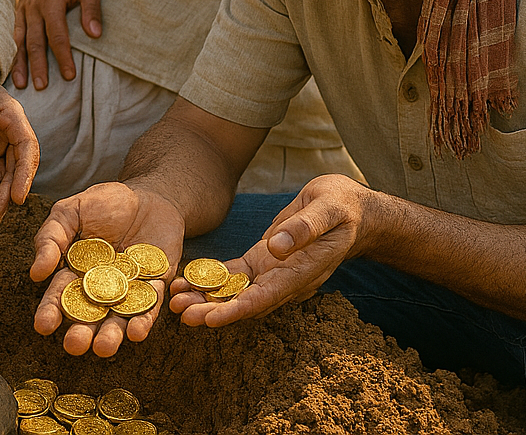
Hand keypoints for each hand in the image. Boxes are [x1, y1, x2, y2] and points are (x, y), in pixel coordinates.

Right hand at [11, 0, 101, 89]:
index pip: (57, 33)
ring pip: (21, 40)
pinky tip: (14, 69)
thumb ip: (92, 8)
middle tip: (42, 86)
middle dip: (38, 65)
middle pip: (35, 41)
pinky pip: (14, 35)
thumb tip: (95, 34)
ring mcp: (23, 9)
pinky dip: (13, 53)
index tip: (69, 75)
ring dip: (21, 63)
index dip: (63, 55)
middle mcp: (33, 6)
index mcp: (51, 0)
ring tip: (22, 84)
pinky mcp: (19, 12)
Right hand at [30, 182, 185, 356]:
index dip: (51, 311)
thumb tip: (36, 273)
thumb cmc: (106, 203)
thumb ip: (52, 237)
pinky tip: (136, 332)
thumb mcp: (72, 211)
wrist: (150, 195)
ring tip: (103, 348)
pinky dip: (144, 320)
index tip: (43, 326)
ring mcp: (129, 290)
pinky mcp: (156, 285)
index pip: (61, 295)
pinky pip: (150, 306)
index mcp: (76, 273)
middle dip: (81, 332)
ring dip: (111, 335)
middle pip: (89, 315)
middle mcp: (101, 288)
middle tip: (74, 345)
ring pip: (118, 318)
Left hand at [171, 175, 365, 327]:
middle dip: (212, 310)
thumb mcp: (328, 208)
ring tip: (173, 299)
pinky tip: (186, 280)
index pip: (267, 298)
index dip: (238, 310)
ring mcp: (273, 272)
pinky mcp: (264, 261)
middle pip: (245, 302)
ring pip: (236, 293)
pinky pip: (235, 276)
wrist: (352, 210)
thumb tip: (278, 246)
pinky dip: (211, 279)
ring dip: (206, 298)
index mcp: (303, 272)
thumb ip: (305, 227)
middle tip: (179, 312)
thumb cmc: (343, 206)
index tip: (211, 319)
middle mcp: (285, 280)